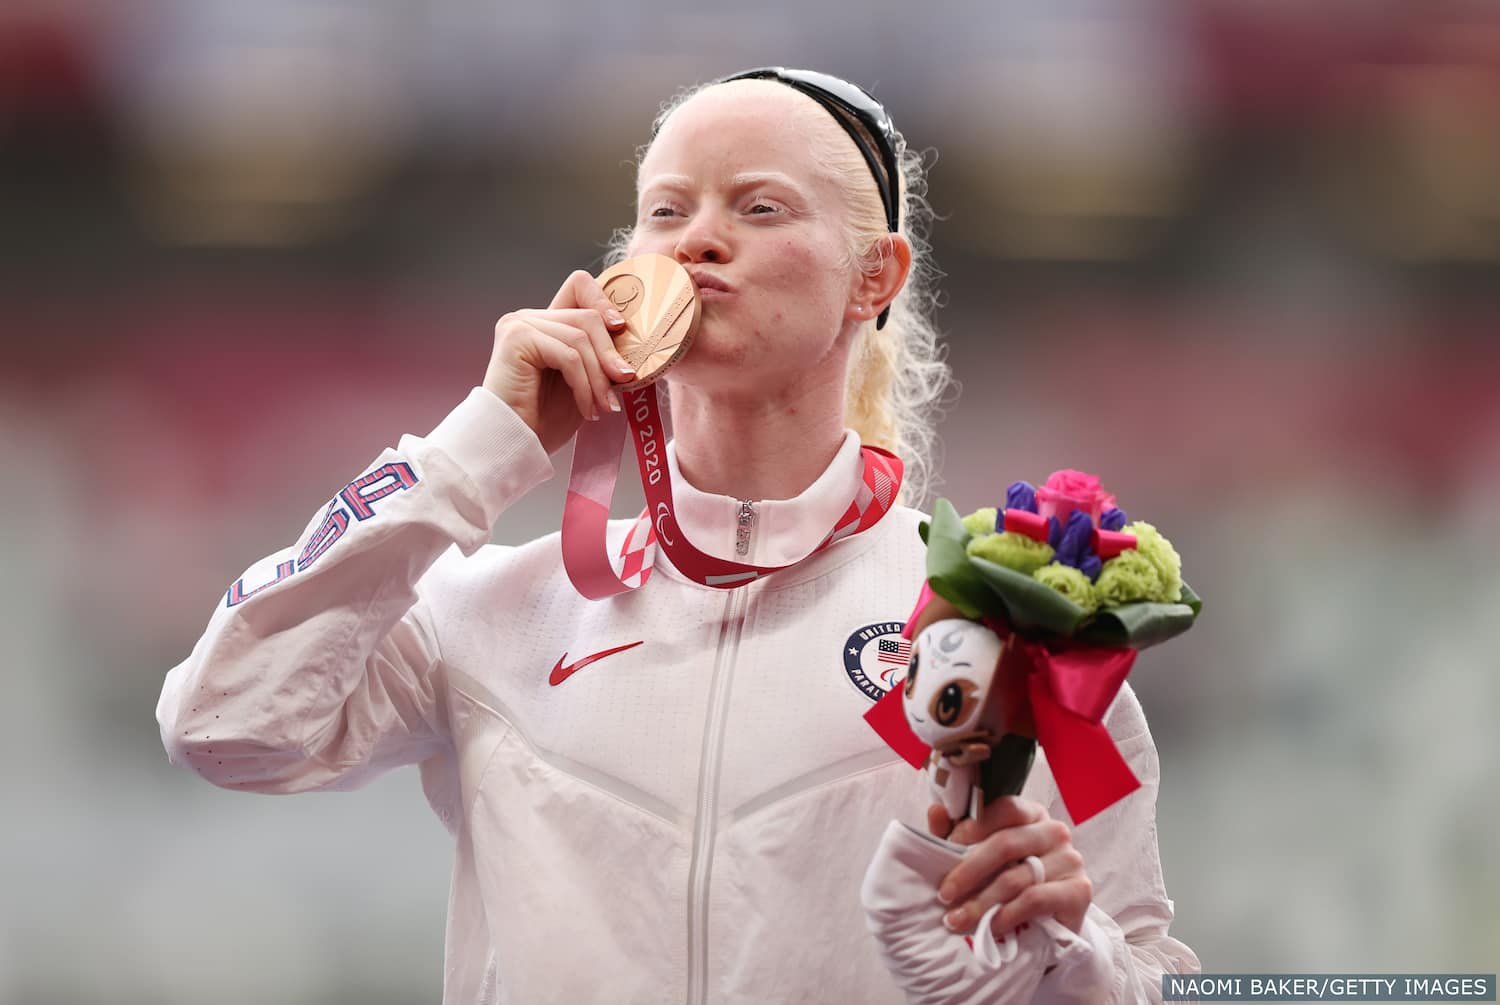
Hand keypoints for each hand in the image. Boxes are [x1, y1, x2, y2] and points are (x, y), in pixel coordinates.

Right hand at [485, 270, 638, 453]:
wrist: (516, 446)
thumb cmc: (545, 420)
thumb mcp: (585, 382)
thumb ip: (600, 356)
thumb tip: (634, 343)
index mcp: (546, 322)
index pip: (580, 286)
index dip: (604, 301)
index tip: (622, 330)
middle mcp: (529, 317)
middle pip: (588, 316)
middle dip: (610, 355)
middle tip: (623, 385)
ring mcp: (520, 324)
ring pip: (581, 337)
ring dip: (599, 378)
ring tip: (603, 407)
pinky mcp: (516, 339)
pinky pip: (568, 355)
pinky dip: (584, 385)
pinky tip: (586, 409)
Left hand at [928, 796, 1091, 936]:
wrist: (1050, 922)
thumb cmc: (1011, 879)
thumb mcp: (981, 855)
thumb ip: (957, 833)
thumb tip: (936, 811)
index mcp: (1031, 813)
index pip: (1003, 808)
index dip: (971, 827)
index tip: (944, 849)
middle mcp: (1054, 831)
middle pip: (1006, 844)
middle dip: (968, 871)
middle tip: (943, 894)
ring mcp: (1070, 859)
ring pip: (1016, 877)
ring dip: (981, 902)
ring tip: (956, 919)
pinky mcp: (1079, 890)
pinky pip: (1035, 900)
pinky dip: (1006, 915)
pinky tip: (989, 926)